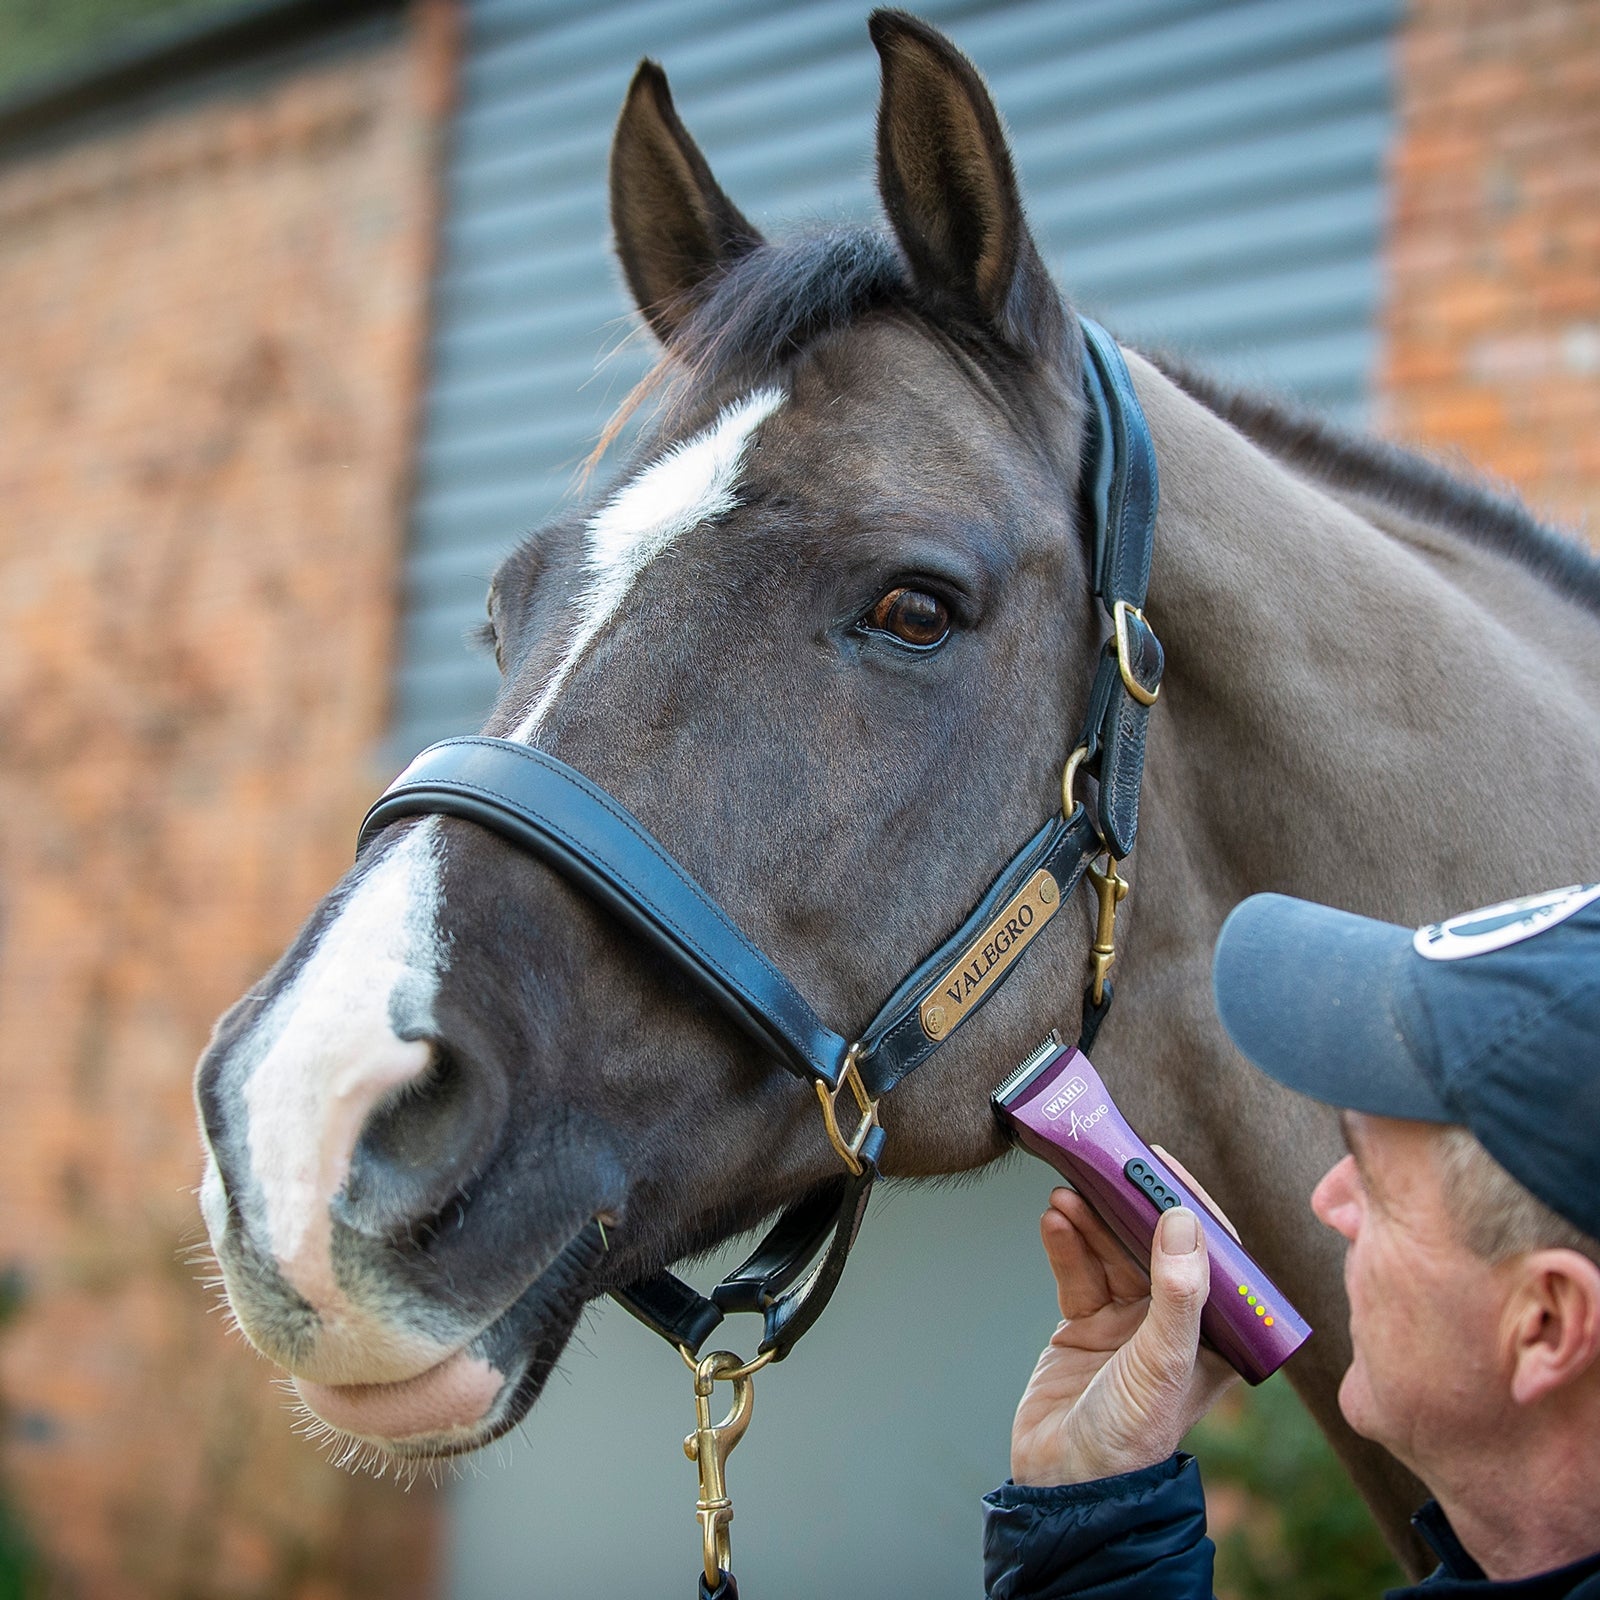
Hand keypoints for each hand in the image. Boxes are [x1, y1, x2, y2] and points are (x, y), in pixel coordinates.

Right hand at [1010, 1153, 1240, 1486]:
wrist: (1064, 1485)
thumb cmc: (1129, 1438)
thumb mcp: (1161, 1363)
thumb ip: (1176, 1293)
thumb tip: (1182, 1219)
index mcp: (1213, 1335)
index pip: (1208, 1252)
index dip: (1185, 1205)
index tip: (1159, 1165)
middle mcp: (1173, 1324)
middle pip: (1151, 1244)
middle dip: (1126, 1205)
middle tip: (1102, 1165)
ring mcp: (1127, 1324)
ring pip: (1110, 1253)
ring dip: (1089, 1221)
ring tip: (1065, 1193)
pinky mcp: (1084, 1327)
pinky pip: (1077, 1273)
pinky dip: (1066, 1245)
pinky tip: (1053, 1222)